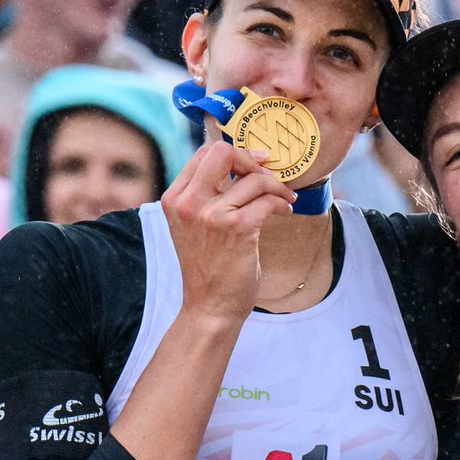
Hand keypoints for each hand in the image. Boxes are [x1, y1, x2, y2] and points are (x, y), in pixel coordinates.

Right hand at [160, 141, 295, 322]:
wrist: (209, 307)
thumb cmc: (207, 268)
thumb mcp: (192, 227)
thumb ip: (204, 197)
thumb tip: (240, 165)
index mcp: (174, 199)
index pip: (204, 154)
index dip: (234, 154)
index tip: (254, 163)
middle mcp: (188, 203)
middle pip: (223, 152)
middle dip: (251, 160)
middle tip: (267, 175)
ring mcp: (211, 215)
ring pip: (254, 179)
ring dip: (276, 187)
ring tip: (284, 199)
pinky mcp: (237, 228)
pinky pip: (267, 200)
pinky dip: (281, 203)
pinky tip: (285, 211)